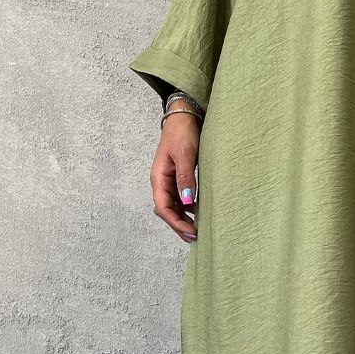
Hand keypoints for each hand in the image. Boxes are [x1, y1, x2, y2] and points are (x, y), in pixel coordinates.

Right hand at [151, 111, 200, 242]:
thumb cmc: (182, 133)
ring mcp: (168, 180)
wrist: (184, 117)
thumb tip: (186, 203)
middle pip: (166, 210)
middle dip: (178, 225)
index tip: (190, 231)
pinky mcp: (177, 178)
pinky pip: (178, 198)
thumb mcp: (185, 155)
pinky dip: (185, 209)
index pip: (162, 207)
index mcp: (158, 177)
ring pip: (172, 206)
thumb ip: (185, 179)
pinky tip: (196, 213)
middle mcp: (161, 181)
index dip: (175, 222)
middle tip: (194, 237)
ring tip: (196, 230)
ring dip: (182, 219)